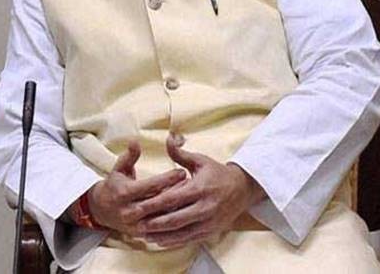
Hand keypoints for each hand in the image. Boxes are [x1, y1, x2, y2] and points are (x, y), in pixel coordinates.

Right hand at [72, 141, 186, 237]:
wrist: (101, 210)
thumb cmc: (114, 186)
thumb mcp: (119, 169)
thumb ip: (129, 156)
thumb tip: (135, 140)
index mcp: (124, 193)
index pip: (149, 186)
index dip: (166, 179)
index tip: (182, 172)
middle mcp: (129, 210)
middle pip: (157, 203)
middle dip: (175, 194)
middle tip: (192, 185)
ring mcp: (135, 225)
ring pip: (161, 218)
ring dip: (177, 209)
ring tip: (191, 198)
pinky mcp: (140, 235)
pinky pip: (160, 230)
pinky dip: (172, 222)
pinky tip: (184, 213)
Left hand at [137, 133, 265, 247]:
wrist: (243, 189)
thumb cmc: (217, 173)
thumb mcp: (200, 160)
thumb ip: (180, 153)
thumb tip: (167, 138)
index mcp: (200, 189)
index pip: (173, 198)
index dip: (154, 204)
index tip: (138, 206)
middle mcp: (205, 208)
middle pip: (176, 219)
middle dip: (155, 223)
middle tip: (136, 224)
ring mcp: (209, 222)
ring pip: (182, 233)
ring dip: (162, 235)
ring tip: (144, 234)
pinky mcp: (211, 232)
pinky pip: (190, 240)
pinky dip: (174, 242)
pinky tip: (159, 241)